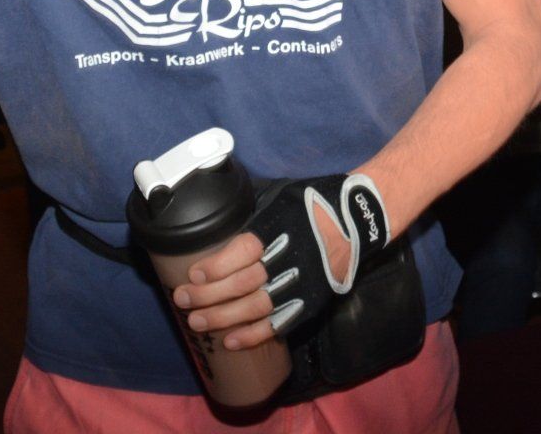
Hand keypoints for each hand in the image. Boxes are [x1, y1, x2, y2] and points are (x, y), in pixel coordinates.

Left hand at [178, 173, 391, 348]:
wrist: (358, 221)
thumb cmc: (313, 206)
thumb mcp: (282, 198)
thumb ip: (253, 219)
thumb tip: (218, 227)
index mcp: (280, 229)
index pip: (243, 251)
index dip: (216, 265)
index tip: (193, 274)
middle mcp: (289, 259)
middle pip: (243, 282)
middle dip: (208, 294)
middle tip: (182, 300)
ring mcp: (300, 284)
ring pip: (255, 307)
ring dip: (222, 317)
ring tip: (196, 322)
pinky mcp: (309, 303)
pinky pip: (278, 325)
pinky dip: (253, 335)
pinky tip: (230, 341)